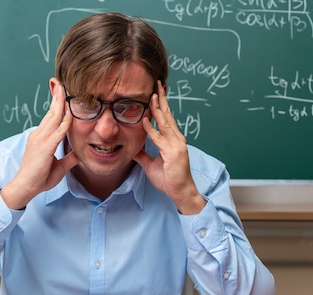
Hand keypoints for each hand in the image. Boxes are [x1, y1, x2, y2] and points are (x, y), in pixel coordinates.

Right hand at [0, 79, 79, 209]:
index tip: (61, 92)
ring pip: (53, 117)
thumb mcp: (59, 168)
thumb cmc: (38, 179)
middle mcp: (39, 135)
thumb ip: (68, 160)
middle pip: (51, 112)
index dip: (56, 104)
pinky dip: (65, 122)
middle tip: (61, 82)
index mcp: (41, 138)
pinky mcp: (44, 148)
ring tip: (64, 88)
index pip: (50, 117)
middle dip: (57, 96)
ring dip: (60, 102)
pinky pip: (58, 132)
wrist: (25, 188)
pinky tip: (70, 113)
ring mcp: (40, 140)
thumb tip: (78, 155)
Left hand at [134, 81, 205, 214]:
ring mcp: (176, 145)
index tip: (155, 92)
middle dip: (161, 98)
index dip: (160, 104)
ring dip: (157, 109)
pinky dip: (151, 129)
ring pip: (165, 123)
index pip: (166, 118)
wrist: (181, 192)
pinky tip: (144, 120)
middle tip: (157, 83)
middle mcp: (176, 139)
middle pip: (167, 115)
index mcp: (173, 139)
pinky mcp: (173, 153)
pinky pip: (159, 139)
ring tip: (152, 95)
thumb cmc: (169, 179)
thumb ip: (142, 155)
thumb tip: (131, 148)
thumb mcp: (151, 164)